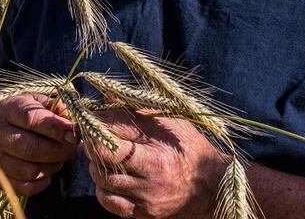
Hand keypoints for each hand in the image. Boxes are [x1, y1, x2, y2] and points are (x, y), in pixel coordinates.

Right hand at [0, 94, 81, 195]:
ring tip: (60, 158)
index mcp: (9, 109)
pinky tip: (48, 171)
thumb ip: (57, 109)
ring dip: (53, 167)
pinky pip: (25, 188)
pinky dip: (42, 182)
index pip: (32, 120)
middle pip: (31, 149)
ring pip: (30, 171)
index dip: (56, 129)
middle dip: (60, 152)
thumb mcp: (39, 102)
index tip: (75, 135)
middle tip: (75, 148)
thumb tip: (72, 127)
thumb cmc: (26, 113)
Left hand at [86, 109, 227, 218]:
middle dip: (92, 141)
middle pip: (102, 155)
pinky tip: (111, 178)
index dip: (96, 120)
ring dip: (96, 164)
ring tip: (107, 155)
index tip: (91, 115)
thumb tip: (107, 97)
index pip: (114, 130)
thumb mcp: (172, 122)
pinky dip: (103, 188)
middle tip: (95, 134)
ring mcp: (145, 198)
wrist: (213, 188)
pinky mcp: (142, 213)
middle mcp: (151, 177)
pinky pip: (108, 202)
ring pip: (101, 179)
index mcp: (159, 151)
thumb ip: (138, 111)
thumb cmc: (191, 149)